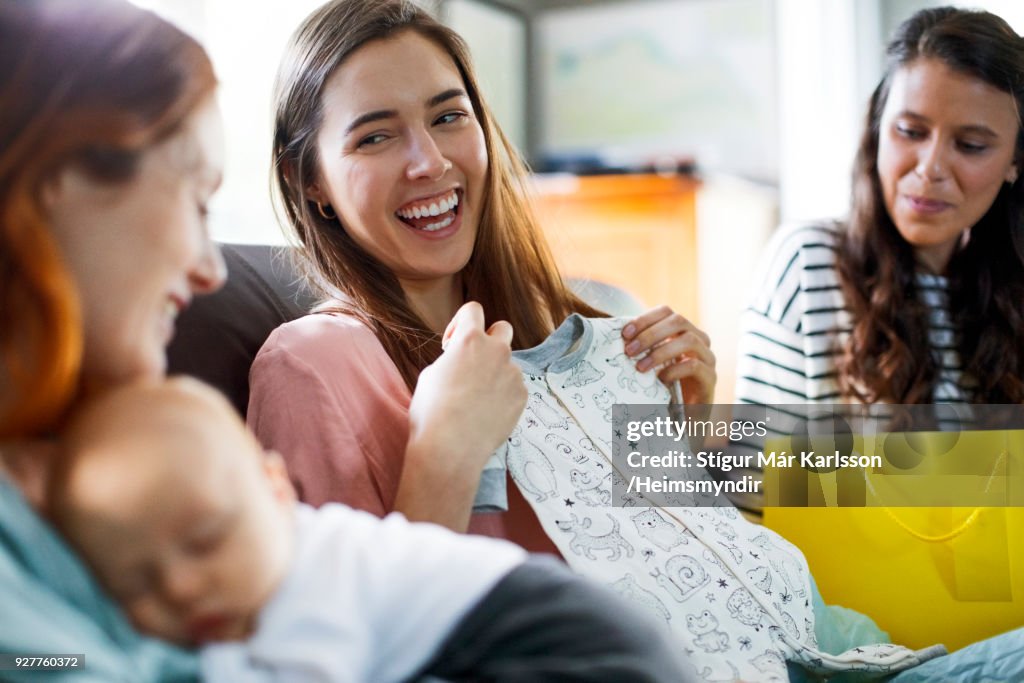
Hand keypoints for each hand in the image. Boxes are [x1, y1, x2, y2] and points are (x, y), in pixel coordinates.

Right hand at [398, 302, 526, 529]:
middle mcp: (497, 351)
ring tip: (477, 400)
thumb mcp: (430, 375)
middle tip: (473, 362)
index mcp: (470, 340)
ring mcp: (513, 374)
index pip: (473, 310)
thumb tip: (460, 363)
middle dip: (489, 339)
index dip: (460, 323)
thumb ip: (451, 360)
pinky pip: (514, 388)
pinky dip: (503, 396)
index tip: (451, 343)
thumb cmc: (431, 411)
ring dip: (495, 373)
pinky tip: (487, 413)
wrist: (451, 447)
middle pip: (502, 329)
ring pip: (507, 364)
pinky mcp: (522, 396)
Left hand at [622, 305, 715, 406]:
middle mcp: (699, 339)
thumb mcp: (651, 363)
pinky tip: (660, 380)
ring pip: (689, 341)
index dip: (645, 319)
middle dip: (650, 334)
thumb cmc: (664, 386)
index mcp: (683, 331)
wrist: (684, 417)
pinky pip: (695, 366)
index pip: (666, 312)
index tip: (625, 334)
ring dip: (660, 352)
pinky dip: (674, 370)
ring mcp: (708, 357)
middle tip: (629, 351)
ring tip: (640, 368)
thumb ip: (642, 348)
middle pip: (678, 321)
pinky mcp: (710, 378)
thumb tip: (617, 336)